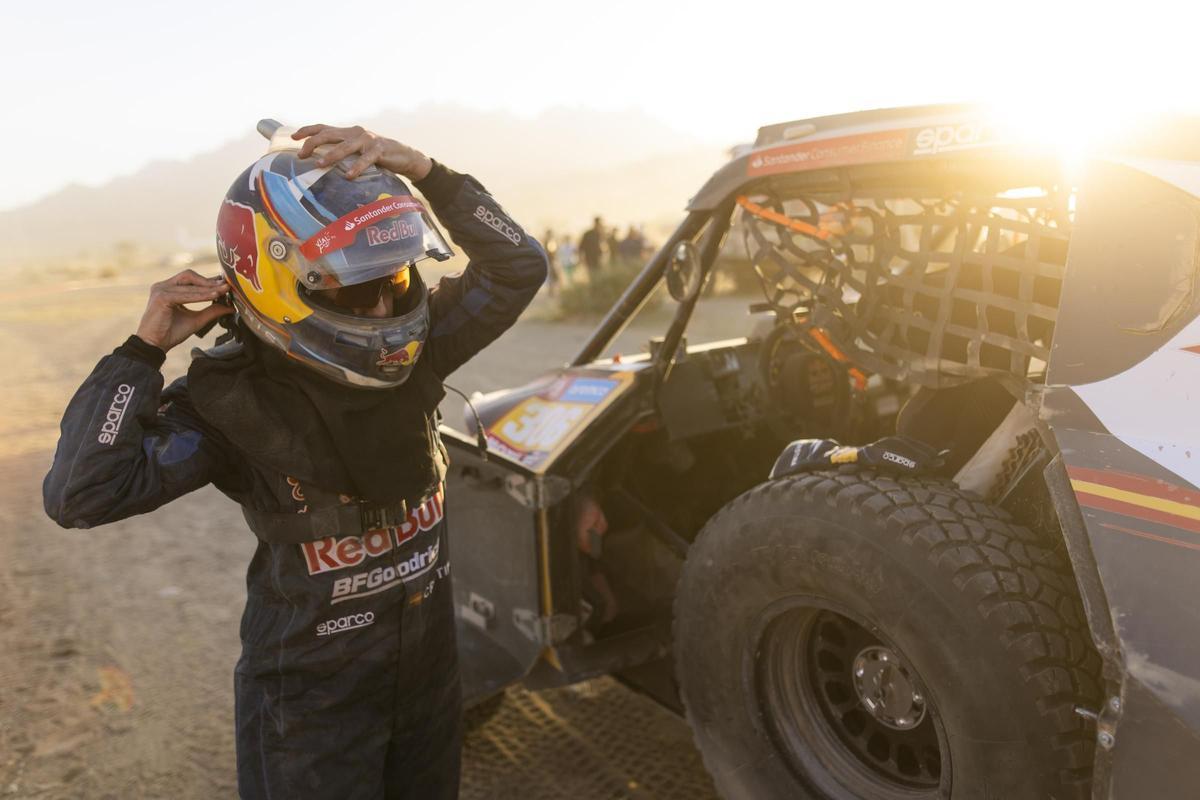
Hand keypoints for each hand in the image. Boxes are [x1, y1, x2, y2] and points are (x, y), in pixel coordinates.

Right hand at [135, 270, 232, 351]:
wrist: (154, 346)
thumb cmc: (170, 333)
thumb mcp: (196, 320)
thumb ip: (211, 311)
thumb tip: (230, 307)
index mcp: (169, 289)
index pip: (191, 279)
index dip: (208, 280)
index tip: (225, 284)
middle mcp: (163, 286)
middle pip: (189, 276)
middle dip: (209, 281)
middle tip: (226, 286)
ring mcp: (160, 290)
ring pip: (189, 284)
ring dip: (208, 288)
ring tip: (223, 291)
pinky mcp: (161, 298)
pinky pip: (185, 295)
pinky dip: (200, 296)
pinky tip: (213, 296)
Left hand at [292, 124, 433, 181]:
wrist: (404, 156)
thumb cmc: (377, 157)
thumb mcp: (358, 151)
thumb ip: (343, 153)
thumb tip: (321, 164)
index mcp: (348, 132)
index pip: (324, 128)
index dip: (307, 130)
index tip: (293, 137)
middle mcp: (355, 132)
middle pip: (329, 134)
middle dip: (313, 143)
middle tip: (301, 155)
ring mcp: (368, 140)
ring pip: (345, 146)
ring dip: (331, 155)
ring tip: (319, 164)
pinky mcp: (380, 150)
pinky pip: (366, 159)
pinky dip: (357, 167)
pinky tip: (349, 176)